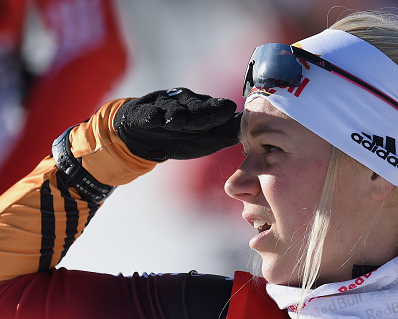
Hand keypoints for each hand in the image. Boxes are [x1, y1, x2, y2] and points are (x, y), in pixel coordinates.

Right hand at [114, 88, 240, 160]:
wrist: (145, 138)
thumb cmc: (181, 137)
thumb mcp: (208, 137)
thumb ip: (229, 131)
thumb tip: (255, 126)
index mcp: (201, 107)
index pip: (213, 107)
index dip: (219, 109)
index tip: (228, 110)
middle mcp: (183, 102)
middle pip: (193, 106)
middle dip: (199, 112)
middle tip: (204, 120)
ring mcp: (162, 106)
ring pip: (172, 109)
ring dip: (176, 114)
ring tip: (176, 121)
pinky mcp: (142, 113)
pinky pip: (148, 114)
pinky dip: (151, 116)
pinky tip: (154, 119)